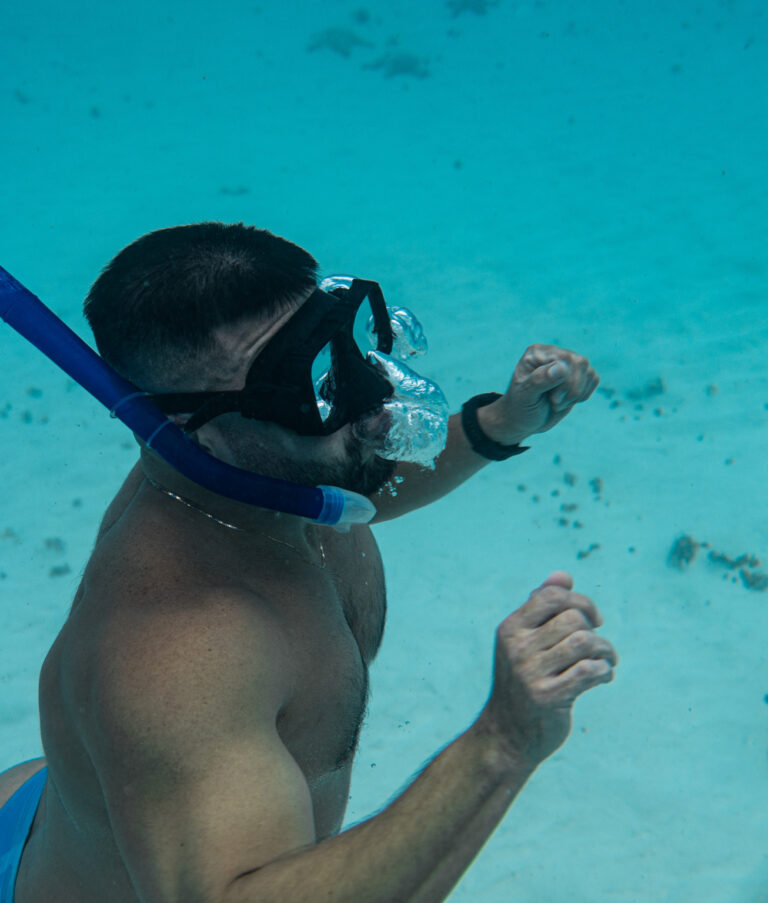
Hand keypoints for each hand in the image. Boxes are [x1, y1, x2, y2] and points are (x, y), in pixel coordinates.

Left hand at [479, 344, 598, 444]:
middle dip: (572, 389)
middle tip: (555, 402)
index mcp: (537, 353)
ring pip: (589, 371)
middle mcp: (553, 354)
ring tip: (558, 403)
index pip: (564, 359)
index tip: (552, 399)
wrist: (524, 421)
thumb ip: (540, 380)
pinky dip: (583, 394)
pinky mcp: (578, 375)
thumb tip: (561, 367)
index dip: (564, 382)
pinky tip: (567, 401)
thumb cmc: (520, 408)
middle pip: (580, 363)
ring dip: (577, 394)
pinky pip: (594, 379)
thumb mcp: (525, 396)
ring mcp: (567, 363)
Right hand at [480, 572, 616, 769]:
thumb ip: (540, 607)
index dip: (581, 602)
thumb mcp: (523, 642)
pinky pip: (588, 671)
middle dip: (596, 630)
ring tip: (607, 662)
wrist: (507, 735)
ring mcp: (529, 673)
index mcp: (510, 628)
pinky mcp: (547, 697)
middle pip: (572, 619)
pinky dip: (604, 671)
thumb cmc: (522, 682)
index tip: (594, 620)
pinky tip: (603, 678)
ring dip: (606, 651)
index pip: (551, 596)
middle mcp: (516, 647)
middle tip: (601, 648)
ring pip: (584, 642)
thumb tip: (562, 575)